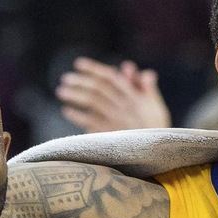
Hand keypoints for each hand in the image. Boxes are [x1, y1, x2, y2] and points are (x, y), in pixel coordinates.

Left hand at [57, 58, 171, 133]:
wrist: (156, 154)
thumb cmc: (155, 128)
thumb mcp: (155, 105)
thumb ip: (143, 85)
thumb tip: (128, 66)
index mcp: (135, 96)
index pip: (111, 77)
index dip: (93, 68)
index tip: (78, 63)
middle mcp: (124, 105)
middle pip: (98, 88)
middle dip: (80, 81)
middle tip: (65, 78)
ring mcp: (116, 120)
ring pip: (92, 102)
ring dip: (74, 95)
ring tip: (61, 91)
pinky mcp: (110, 134)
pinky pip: (90, 122)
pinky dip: (77, 116)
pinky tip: (66, 111)